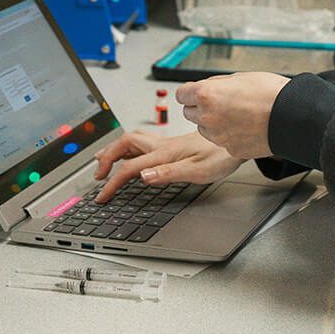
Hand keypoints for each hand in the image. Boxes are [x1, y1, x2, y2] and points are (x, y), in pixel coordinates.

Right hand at [93, 129, 243, 202]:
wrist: (237, 138)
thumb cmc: (222, 155)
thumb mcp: (198, 170)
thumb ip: (169, 173)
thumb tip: (143, 176)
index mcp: (165, 154)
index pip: (130, 168)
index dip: (112, 182)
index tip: (102, 195)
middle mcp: (163, 146)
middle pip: (125, 144)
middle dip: (106, 158)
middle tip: (97, 175)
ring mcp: (168, 143)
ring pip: (133, 141)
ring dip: (115, 150)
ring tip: (104, 159)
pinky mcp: (174, 144)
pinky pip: (144, 143)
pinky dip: (129, 148)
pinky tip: (132, 154)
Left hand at [177, 72, 289, 159]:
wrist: (290, 116)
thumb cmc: (269, 93)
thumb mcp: (238, 77)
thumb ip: (216, 84)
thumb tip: (206, 87)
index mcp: (206, 94)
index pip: (181, 94)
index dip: (190, 92)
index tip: (196, 93)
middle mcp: (208, 117)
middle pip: (189, 113)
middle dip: (200, 108)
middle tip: (219, 103)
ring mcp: (218, 136)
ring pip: (204, 129)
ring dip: (212, 122)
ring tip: (235, 114)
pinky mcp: (230, 148)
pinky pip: (221, 140)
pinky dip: (228, 135)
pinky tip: (244, 126)